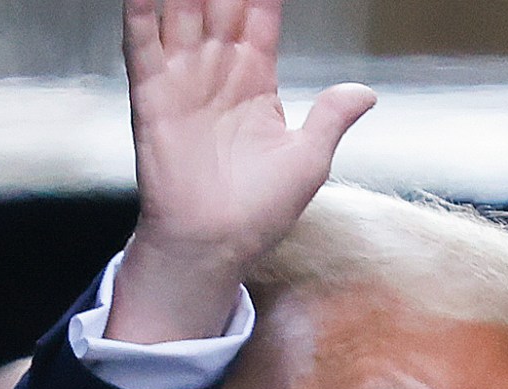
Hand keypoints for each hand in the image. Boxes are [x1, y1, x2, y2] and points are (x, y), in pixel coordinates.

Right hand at [108, 0, 376, 343]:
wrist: (214, 245)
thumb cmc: (259, 211)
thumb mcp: (308, 161)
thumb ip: (330, 118)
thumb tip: (366, 93)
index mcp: (255, 80)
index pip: (260, 16)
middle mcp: (216, 71)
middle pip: (219, 3)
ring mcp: (182, 80)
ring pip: (181, 12)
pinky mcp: (152, 96)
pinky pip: (142, 45)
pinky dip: (141, 13)